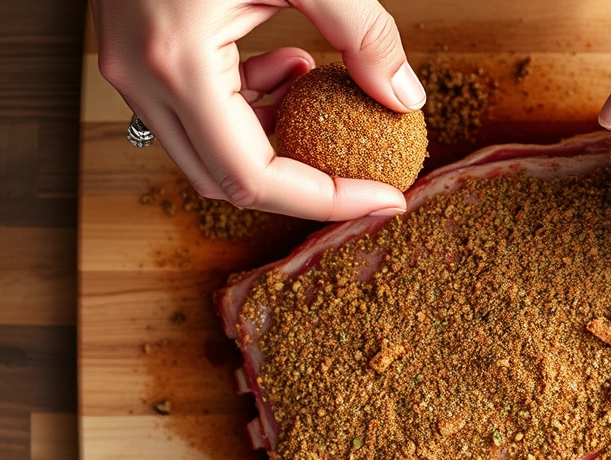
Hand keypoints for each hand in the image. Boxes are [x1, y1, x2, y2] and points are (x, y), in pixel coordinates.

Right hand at [92, 0, 426, 220]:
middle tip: (366, 173)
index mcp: (176, 63)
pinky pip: (198, 114)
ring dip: (277, 140)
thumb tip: (404, 97)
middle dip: (305, 184)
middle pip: (228, 182)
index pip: (254, 177)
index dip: (326, 200)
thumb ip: (363, 33)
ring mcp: (132, 70)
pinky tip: (287, 65)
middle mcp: (142, 80)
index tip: (384, 197)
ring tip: (320, 92)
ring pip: (211, 152)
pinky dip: (251, 108)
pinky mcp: (140, 54)